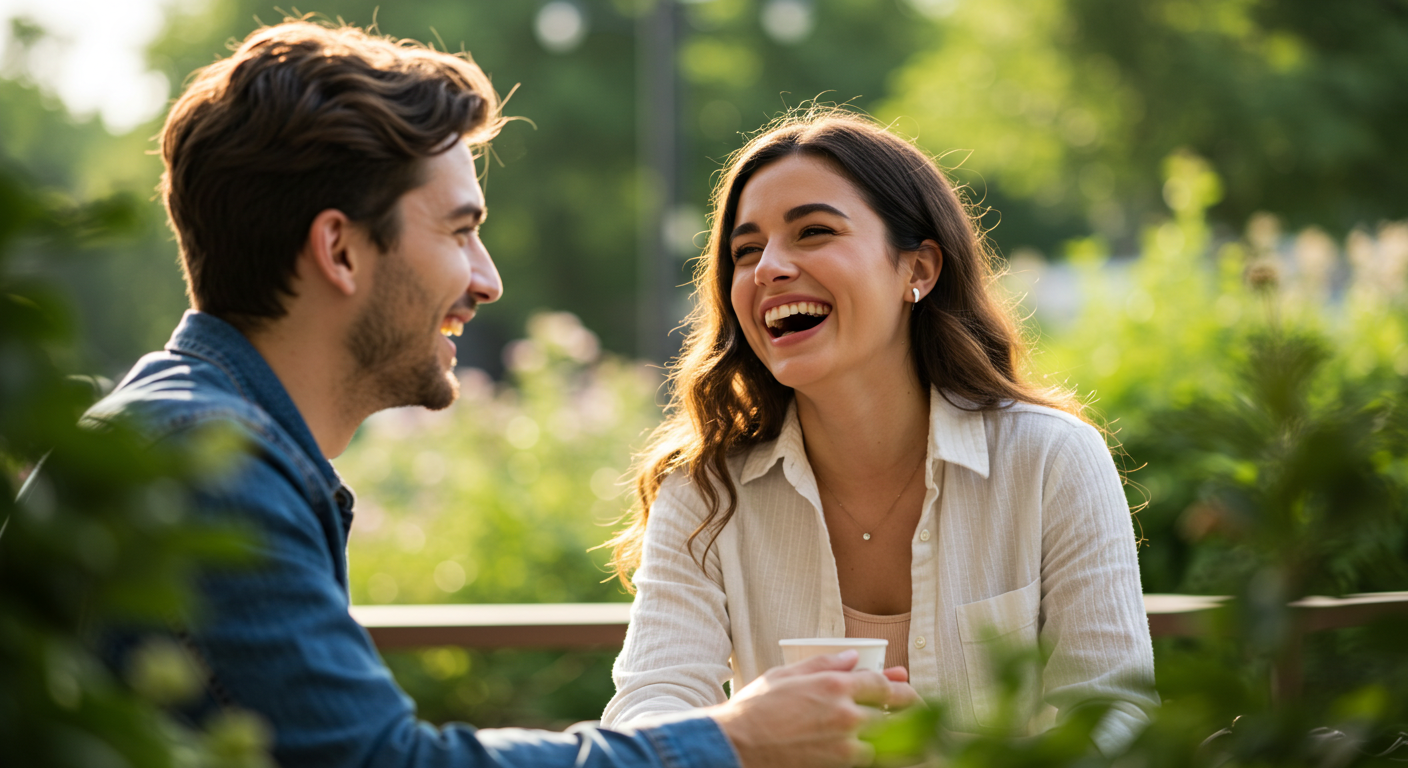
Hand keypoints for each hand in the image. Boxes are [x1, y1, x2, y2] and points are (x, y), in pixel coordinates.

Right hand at [707, 650, 920, 767]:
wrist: (735, 746)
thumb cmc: (754, 709)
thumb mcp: (785, 675)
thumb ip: (823, 664)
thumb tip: (852, 657)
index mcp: (834, 685)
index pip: (883, 684)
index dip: (900, 686)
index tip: (906, 689)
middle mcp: (847, 714)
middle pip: (896, 713)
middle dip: (910, 712)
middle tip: (921, 714)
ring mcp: (845, 745)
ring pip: (891, 743)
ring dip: (904, 740)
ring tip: (918, 740)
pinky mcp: (838, 766)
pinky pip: (872, 761)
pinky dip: (882, 757)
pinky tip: (887, 754)